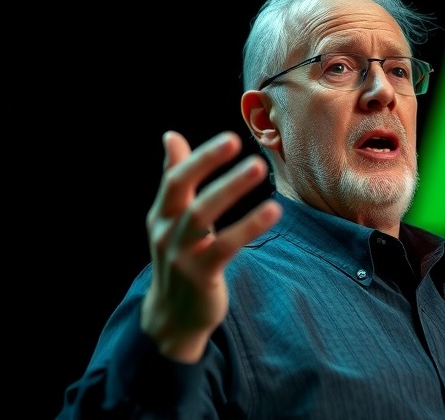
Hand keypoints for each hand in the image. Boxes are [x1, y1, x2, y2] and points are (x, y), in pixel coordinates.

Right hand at [141, 131, 281, 361]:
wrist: (172, 317)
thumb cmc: (180, 259)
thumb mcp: (172, 220)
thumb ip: (174, 179)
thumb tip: (171, 136)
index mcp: (161, 214)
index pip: (175, 177)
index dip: (200, 156)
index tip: (228, 137)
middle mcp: (165, 231)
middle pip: (181, 188)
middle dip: (206, 162)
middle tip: (236, 141)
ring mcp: (180, 254)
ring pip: (202, 214)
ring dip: (230, 188)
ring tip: (258, 167)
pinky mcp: (200, 274)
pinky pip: (226, 245)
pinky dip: (249, 225)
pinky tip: (273, 211)